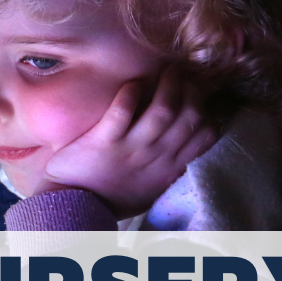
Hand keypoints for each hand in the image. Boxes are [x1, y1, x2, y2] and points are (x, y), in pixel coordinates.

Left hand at [35, 65, 219, 217]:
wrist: (74, 209)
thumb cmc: (114, 197)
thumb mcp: (152, 188)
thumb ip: (170, 167)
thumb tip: (187, 145)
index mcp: (169, 169)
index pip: (206, 136)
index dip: (207, 112)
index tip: (196, 100)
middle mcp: (156, 157)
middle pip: (190, 116)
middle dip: (191, 90)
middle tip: (182, 77)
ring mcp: (130, 149)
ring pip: (163, 109)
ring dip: (168, 84)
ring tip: (165, 71)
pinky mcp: (103, 141)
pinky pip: (123, 110)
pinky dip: (131, 92)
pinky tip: (133, 84)